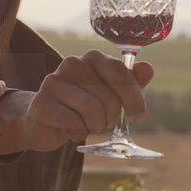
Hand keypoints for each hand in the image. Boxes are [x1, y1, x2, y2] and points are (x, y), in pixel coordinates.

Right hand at [0, 50, 154, 153]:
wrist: (44, 120)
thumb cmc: (81, 106)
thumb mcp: (109, 93)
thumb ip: (130, 82)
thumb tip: (148, 68)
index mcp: (92, 57)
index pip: (120, 73)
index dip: (134, 97)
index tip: (138, 117)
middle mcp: (72, 63)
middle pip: (108, 97)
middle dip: (111, 119)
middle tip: (103, 124)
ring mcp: (54, 81)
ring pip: (92, 111)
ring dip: (95, 127)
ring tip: (87, 126)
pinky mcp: (41, 103)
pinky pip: (73, 123)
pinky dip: (78, 133)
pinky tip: (72, 130)